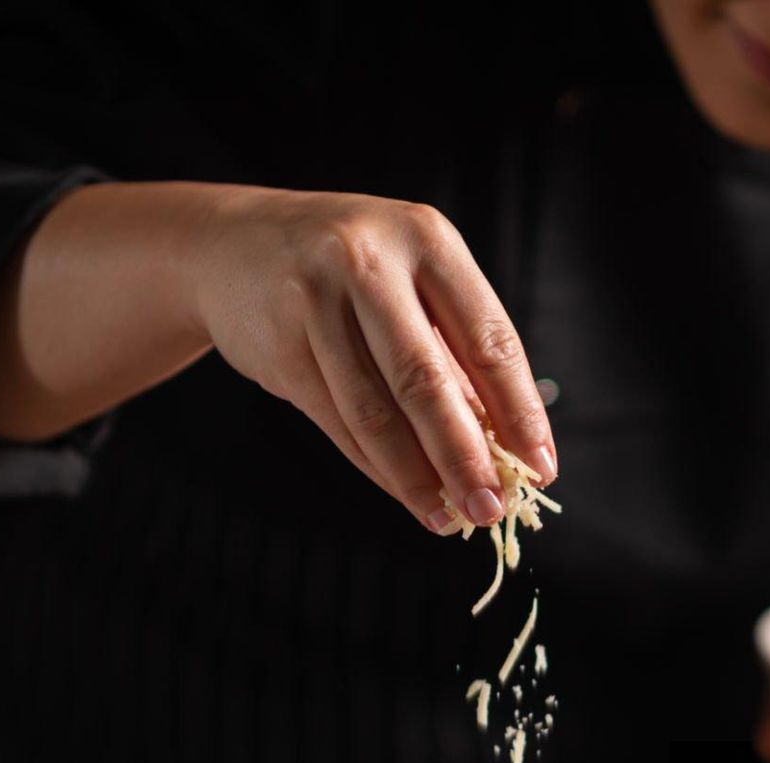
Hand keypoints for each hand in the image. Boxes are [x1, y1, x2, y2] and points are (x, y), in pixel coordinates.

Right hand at [182, 185, 555, 530]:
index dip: (519, 410)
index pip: (488, 337)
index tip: (541, 467)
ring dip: (416, 476)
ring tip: (447, 518)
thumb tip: (502, 446)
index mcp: (425, 238)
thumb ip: (454, 351)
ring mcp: (314, 303)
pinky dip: (375, 466)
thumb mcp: (410, 281)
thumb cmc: (348, 270)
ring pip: (374, 411)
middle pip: (425, 380)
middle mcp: (368, 263)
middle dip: (464, 456)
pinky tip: (405, 494)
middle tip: (491, 509)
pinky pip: (336, 422)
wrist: (228, 245)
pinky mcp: (278, 346)